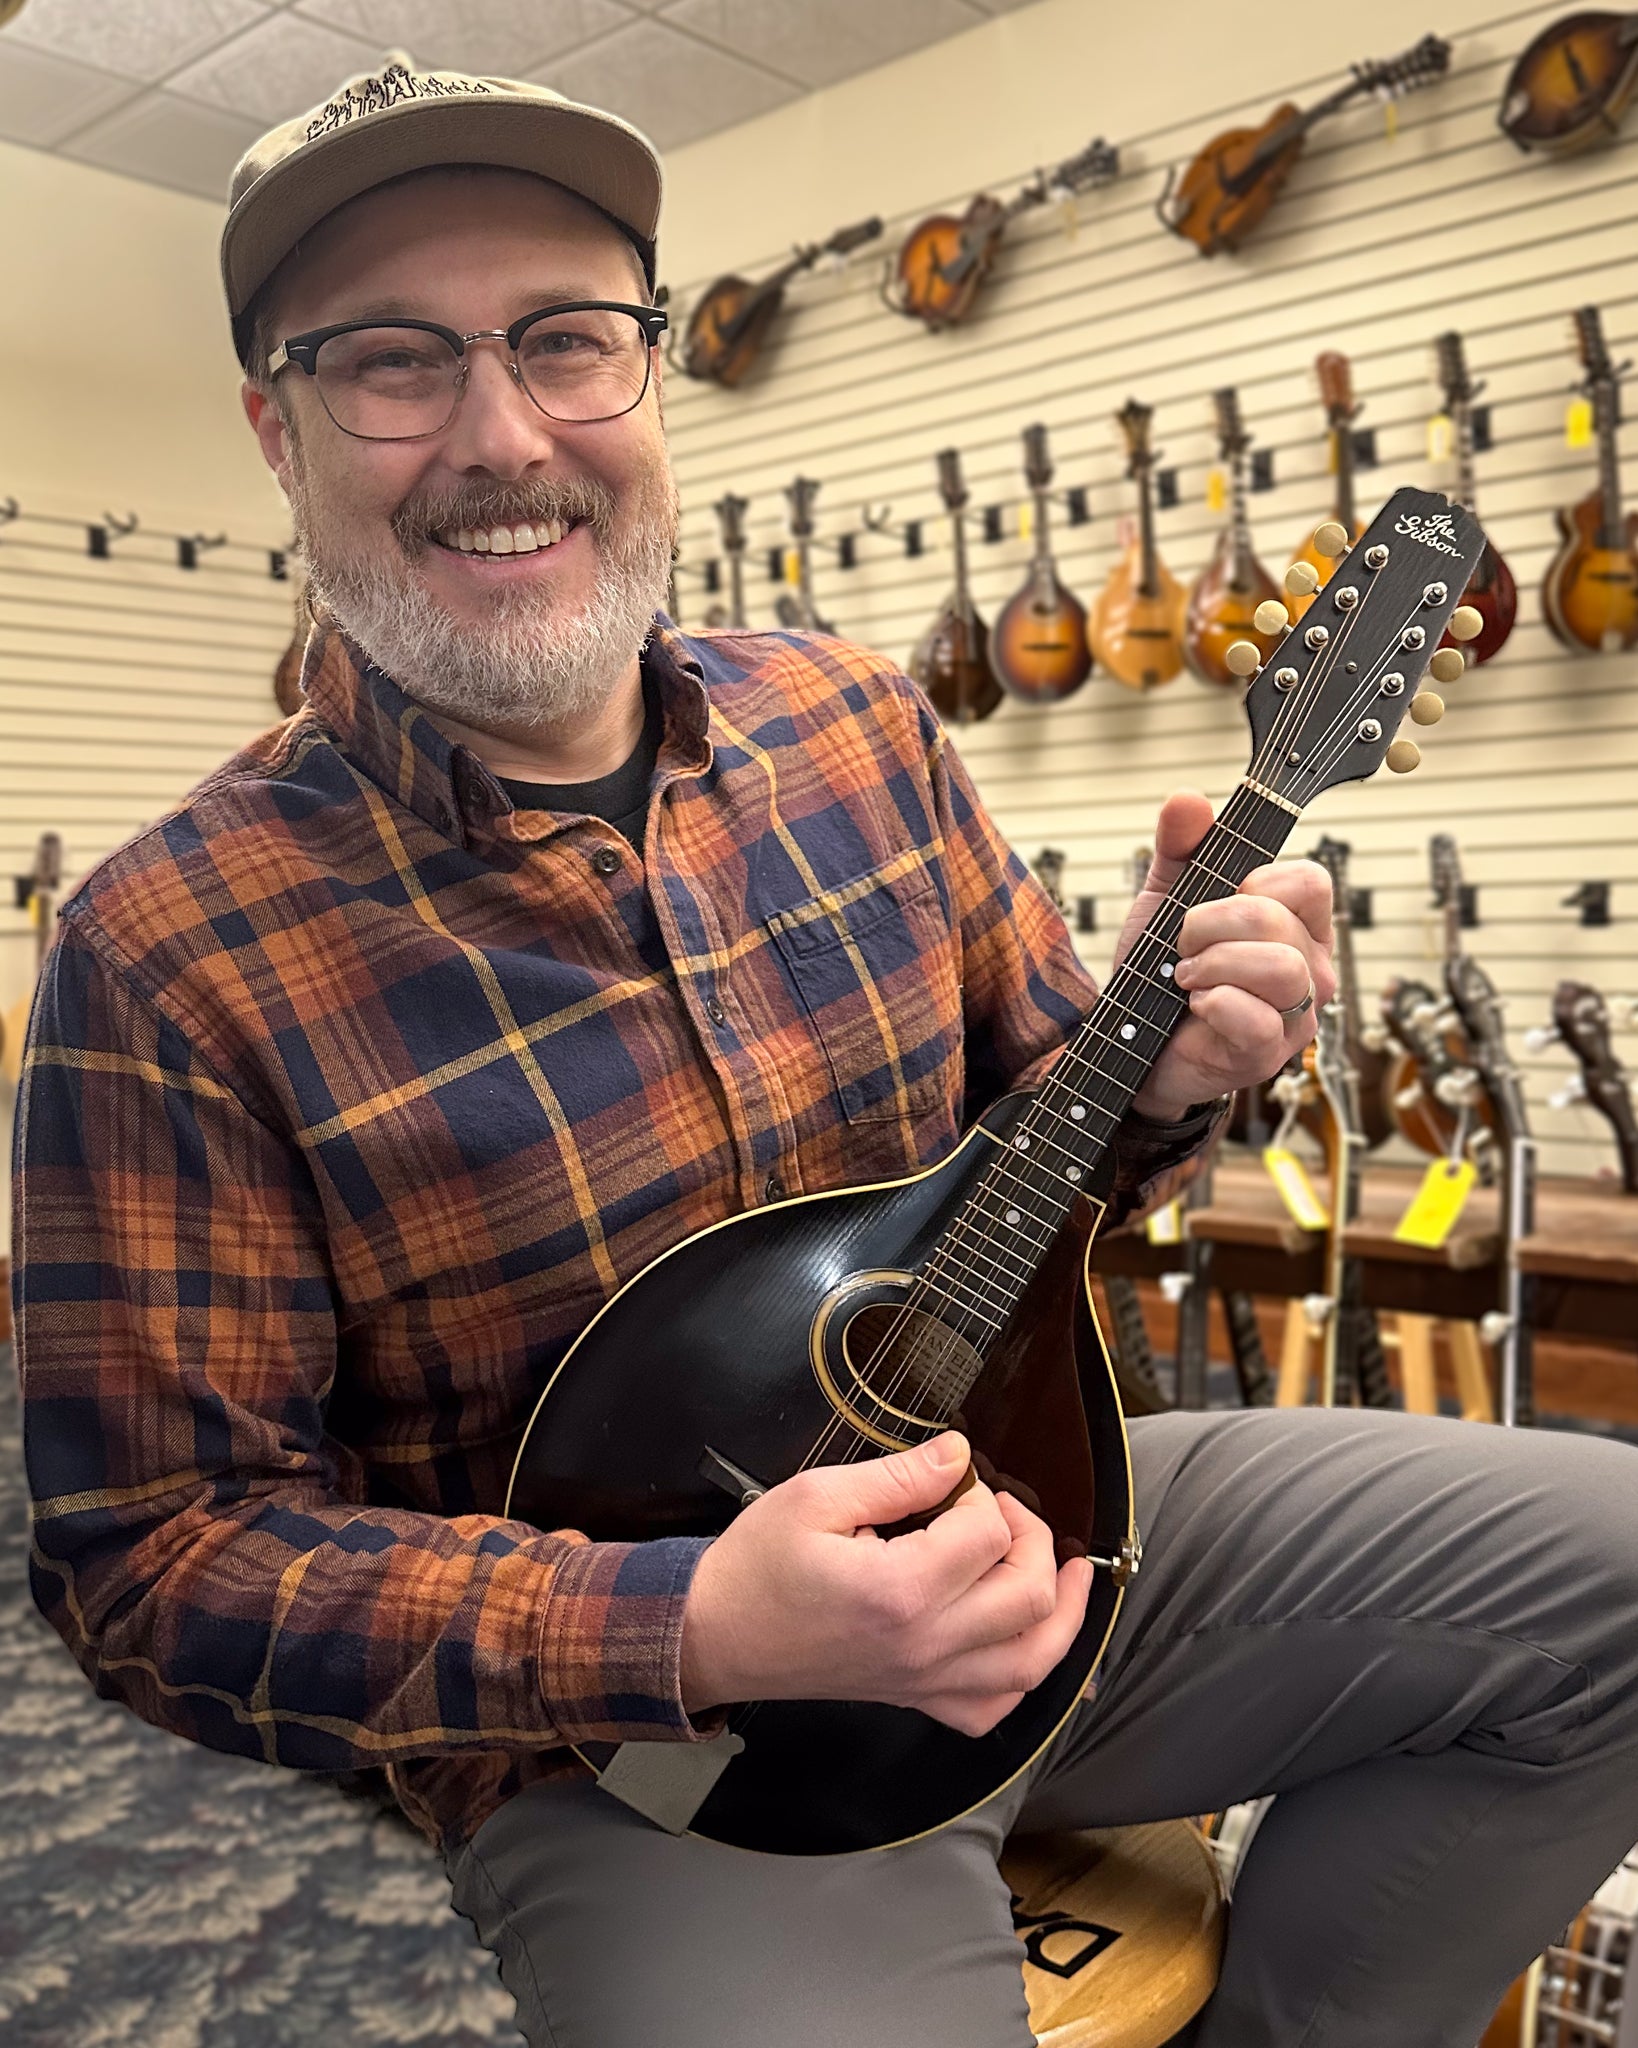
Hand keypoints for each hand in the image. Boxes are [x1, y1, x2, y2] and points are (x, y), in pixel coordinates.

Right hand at [679, 1432, 1093, 1738]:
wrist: (715, 1636)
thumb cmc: (756, 1565)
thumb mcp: (816, 1496)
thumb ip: (899, 1475)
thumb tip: (959, 1454)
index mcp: (900, 1590)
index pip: (987, 1533)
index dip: (980, 1492)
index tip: (951, 1478)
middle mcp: (925, 1645)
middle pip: (1030, 1597)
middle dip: (1033, 1540)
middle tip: (1001, 1508)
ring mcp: (924, 1680)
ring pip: (1033, 1662)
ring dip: (1061, 1613)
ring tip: (1067, 1572)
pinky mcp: (916, 1699)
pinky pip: (993, 1708)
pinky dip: (1023, 1676)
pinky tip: (1020, 1639)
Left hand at [1116, 790, 1335, 1122]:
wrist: (1132, 1043)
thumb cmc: (1162, 973)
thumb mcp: (1164, 900)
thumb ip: (1179, 848)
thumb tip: (1188, 799)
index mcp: (1298, 924)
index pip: (1311, 880)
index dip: (1257, 882)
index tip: (1220, 899)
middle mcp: (1310, 967)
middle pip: (1277, 919)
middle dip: (1209, 925)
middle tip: (1184, 947)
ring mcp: (1297, 1014)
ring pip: (1278, 967)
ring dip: (1214, 965)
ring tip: (1188, 979)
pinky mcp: (1271, 1053)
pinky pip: (1255, 1017)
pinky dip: (1213, 1004)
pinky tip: (1196, 1008)